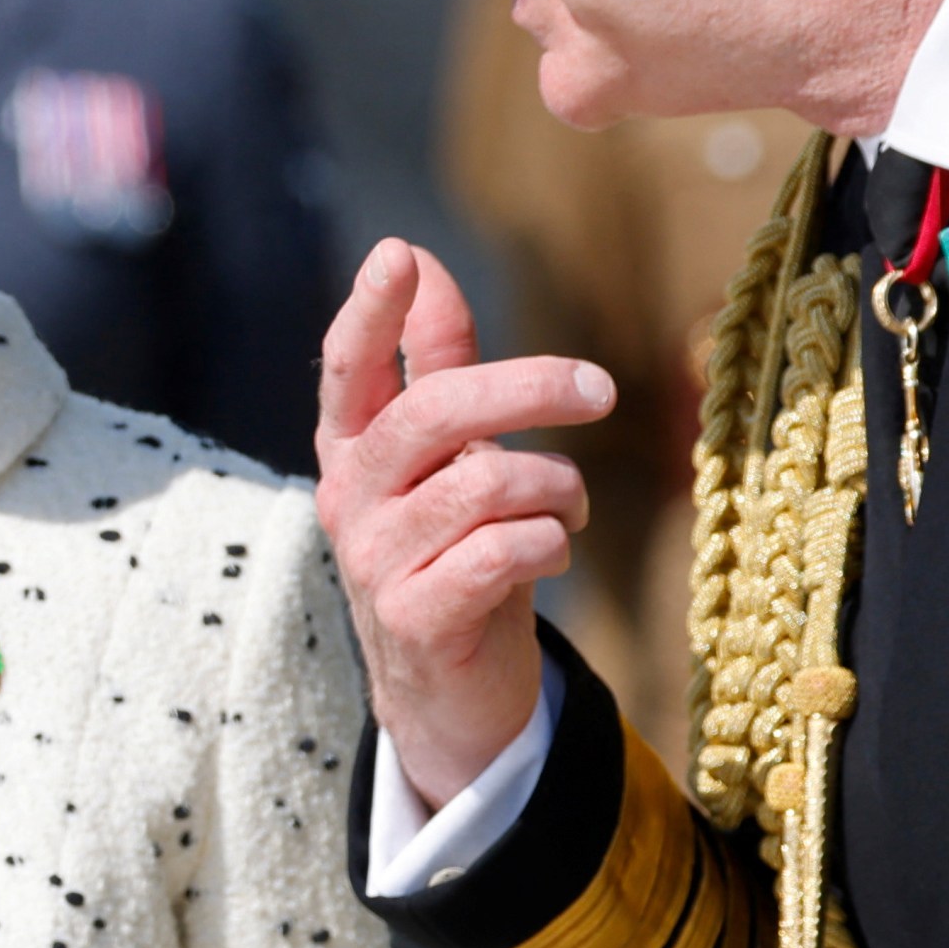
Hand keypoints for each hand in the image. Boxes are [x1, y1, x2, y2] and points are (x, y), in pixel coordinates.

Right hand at [311, 240, 608, 811]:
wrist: (446, 693)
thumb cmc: (453, 554)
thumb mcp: (445, 458)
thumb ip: (434, 365)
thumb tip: (420, 261)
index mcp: (353, 449)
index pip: (348, 368)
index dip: (372, 312)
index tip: (398, 254)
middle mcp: (351, 498)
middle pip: (434, 412)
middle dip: (529, 387)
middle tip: (600, 389)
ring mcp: (374, 561)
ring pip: (485, 481)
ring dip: (555, 487)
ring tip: (570, 507)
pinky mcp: (414, 617)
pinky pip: (502, 551)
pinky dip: (548, 544)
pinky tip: (552, 555)